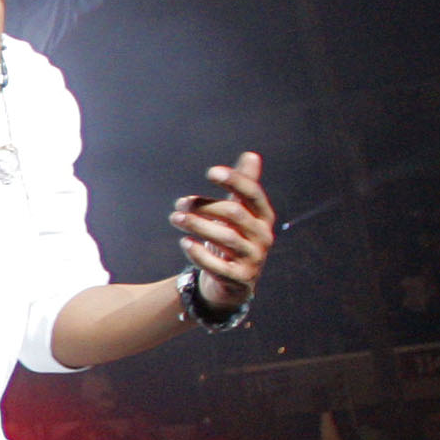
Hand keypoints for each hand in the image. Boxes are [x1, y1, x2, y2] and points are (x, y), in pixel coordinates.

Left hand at [172, 151, 274, 310]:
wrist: (230, 284)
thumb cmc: (233, 240)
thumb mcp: (239, 213)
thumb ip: (243, 187)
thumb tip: (251, 155)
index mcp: (263, 217)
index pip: (252, 193)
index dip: (234, 180)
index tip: (210, 172)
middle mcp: (263, 236)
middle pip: (235, 214)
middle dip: (205, 206)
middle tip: (179, 203)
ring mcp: (253, 259)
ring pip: (227, 238)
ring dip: (198, 225)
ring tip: (175, 217)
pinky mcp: (239, 279)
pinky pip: (219, 266)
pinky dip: (200, 254)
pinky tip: (184, 242)